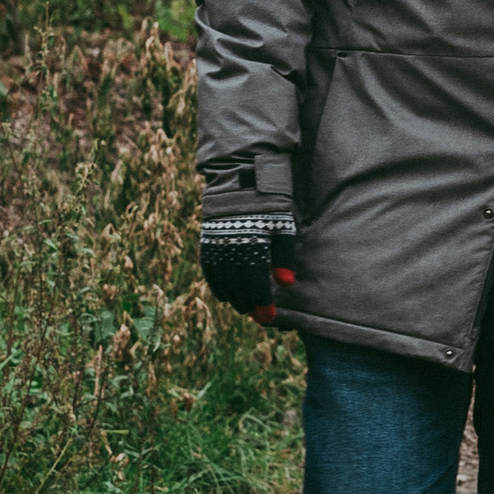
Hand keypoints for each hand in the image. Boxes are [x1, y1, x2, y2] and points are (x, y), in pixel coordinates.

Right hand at [200, 208, 297, 327]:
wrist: (242, 176)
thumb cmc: (270, 202)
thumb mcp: (284, 224)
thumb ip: (284, 255)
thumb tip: (286, 284)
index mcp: (253, 241)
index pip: (256, 281)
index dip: (261, 302)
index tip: (268, 318)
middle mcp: (232, 244)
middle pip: (238, 283)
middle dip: (249, 304)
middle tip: (259, 318)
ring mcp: (217, 241)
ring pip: (222, 278)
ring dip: (233, 297)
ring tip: (244, 309)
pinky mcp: (207, 237)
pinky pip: (209, 267)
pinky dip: (216, 284)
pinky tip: (224, 295)